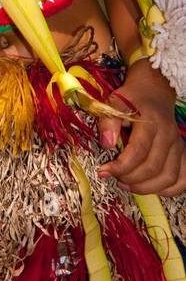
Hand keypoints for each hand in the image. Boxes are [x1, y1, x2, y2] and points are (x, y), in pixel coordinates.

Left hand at [97, 61, 185, 194]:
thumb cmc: (132, 98)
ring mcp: (178, 146)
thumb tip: (107, 145)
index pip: (138, 151)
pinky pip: (183, 179)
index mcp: (151, 122)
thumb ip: (108, 122)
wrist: (154, 90)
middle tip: (115, 178)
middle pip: (153, 167)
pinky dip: (169, 190)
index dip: (120, 166)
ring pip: (169, 177)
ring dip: (147, 188)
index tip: (104, 171)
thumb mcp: (114, 102)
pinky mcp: (182, 153)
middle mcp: (168, 135)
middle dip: (130, 178)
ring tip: (127, 185)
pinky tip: (151, 188)